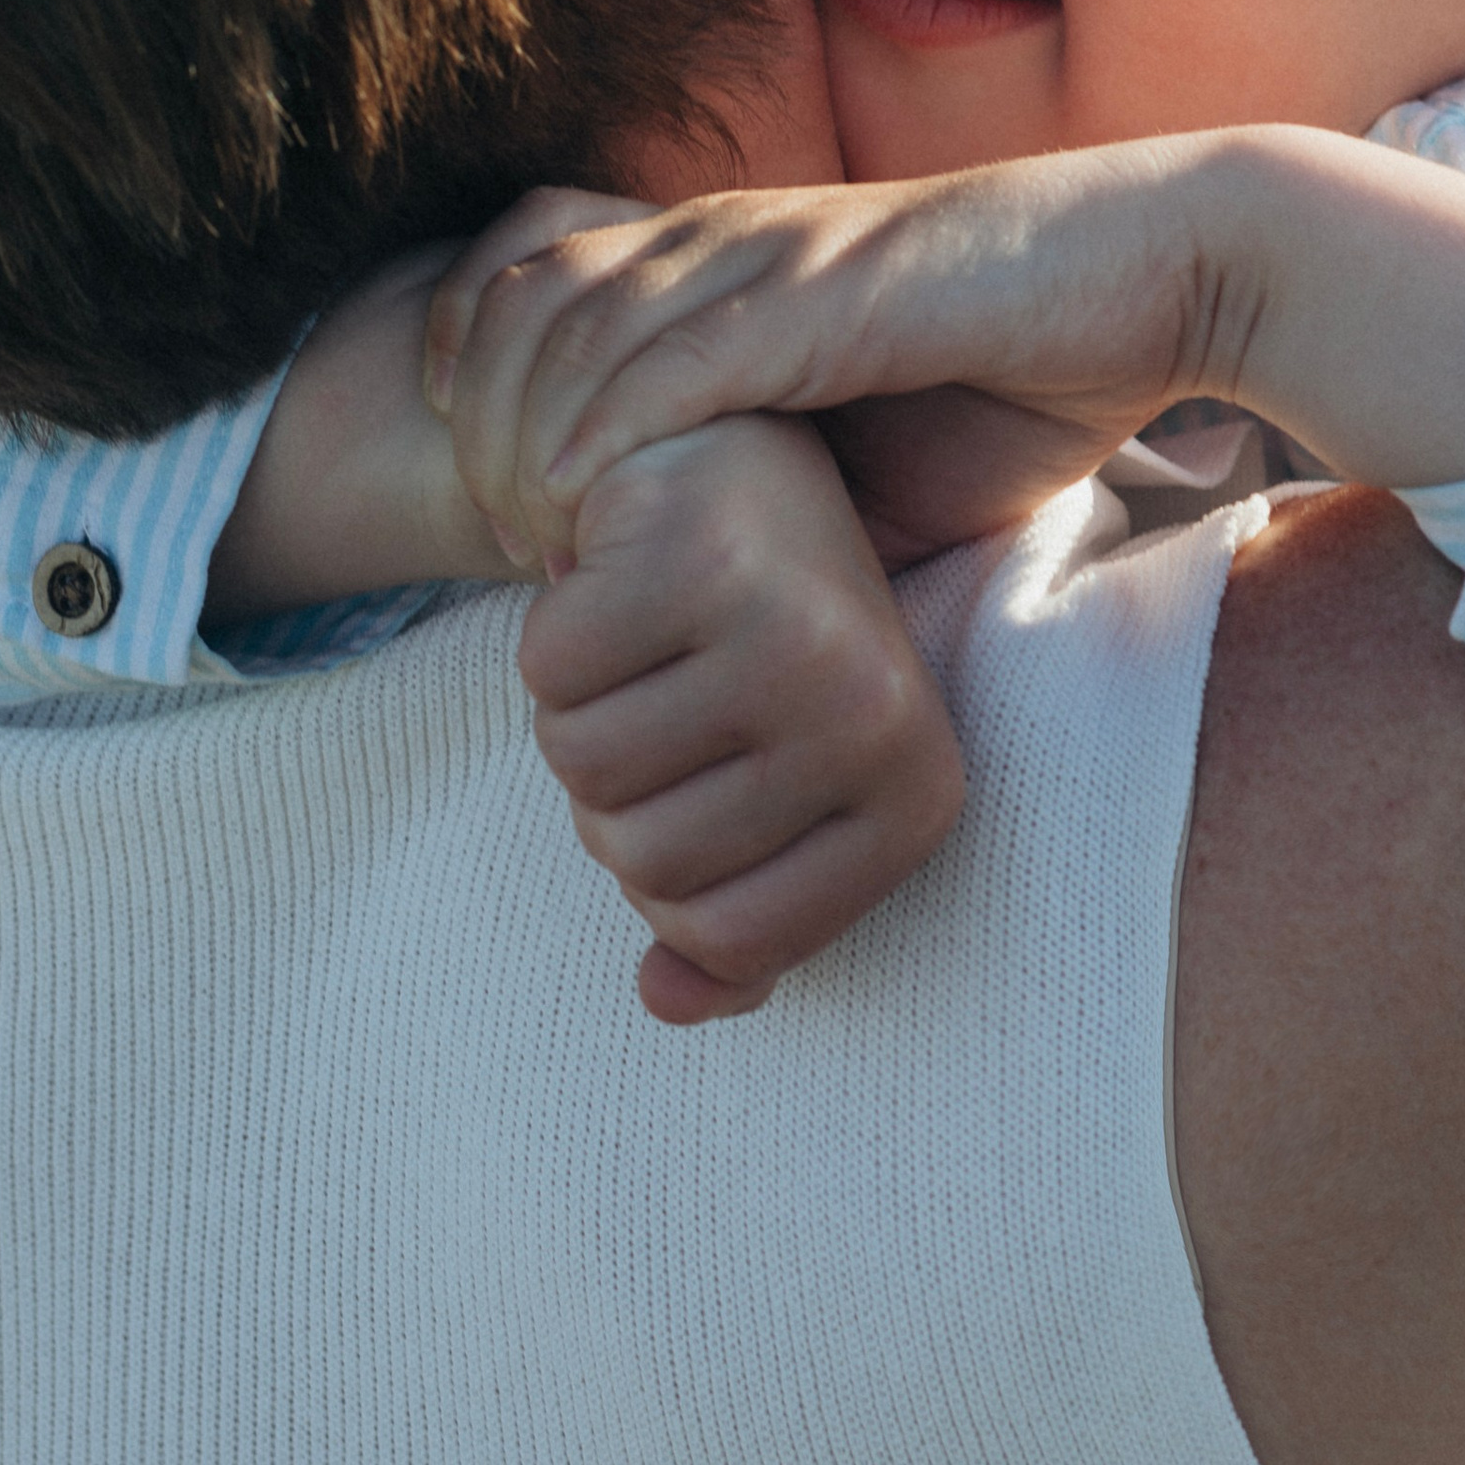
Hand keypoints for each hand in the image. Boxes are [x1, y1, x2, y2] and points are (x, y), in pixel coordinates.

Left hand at [426, 131, 1464, 570]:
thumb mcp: (883, 444)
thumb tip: (730, 598)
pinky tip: (578, 514)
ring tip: (514, 542)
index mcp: (731, 252)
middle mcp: (728, 238)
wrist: (1167, 274)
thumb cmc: (1039, 360)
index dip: (476, 360)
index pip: (538, 274)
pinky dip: (606, 439)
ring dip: (525, 438)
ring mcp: (772, 257)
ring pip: (574, 329)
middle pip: (524, 296)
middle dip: (474, 409)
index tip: (460, 471)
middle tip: (471, 531)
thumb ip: (797, 496)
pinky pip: (670, 363)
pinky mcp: (823, 297)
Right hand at [525, 414, 964, 1023]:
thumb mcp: (778, 791)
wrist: (751, 460)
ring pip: (585, 766)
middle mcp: (870, 718)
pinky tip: (619, 579)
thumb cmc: (764, 644)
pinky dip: (555, 634)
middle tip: (665, 696)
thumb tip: (669, 1003)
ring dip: (580, 712)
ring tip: (649, 644)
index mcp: (914, 798)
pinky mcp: (704, 553)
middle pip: (644, 859)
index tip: (703, 786)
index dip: (672, 880)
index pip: (730, 938)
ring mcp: (793, 632)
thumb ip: (732, 919)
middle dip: (616, 793)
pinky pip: (550, 669)